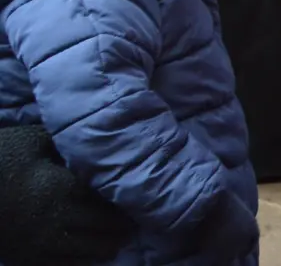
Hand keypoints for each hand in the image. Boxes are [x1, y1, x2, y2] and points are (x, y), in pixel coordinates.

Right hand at [0, 124, 134, 264]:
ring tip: (118, 239)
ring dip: (108, 246)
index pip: (110, 201)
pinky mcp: (24, 259)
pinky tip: (92, 254)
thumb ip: (67, 144)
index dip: (129, 201)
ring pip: (91, 253)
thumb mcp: (32, 141)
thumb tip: (98, 143)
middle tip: (135, 221)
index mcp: (63, 189)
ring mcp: (40, 245)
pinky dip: (84, 262)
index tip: (141, 198)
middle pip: (106, 231)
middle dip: (123, 227)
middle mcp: (57, 221)